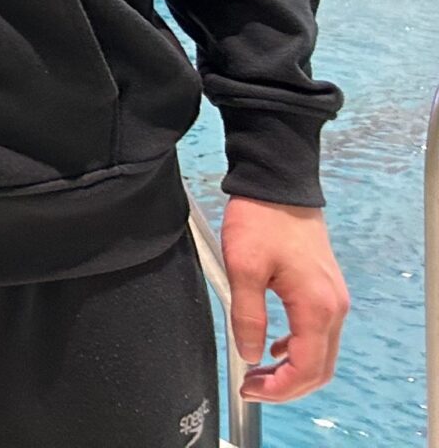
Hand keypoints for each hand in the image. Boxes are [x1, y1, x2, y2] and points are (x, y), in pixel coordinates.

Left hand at [221, 197, 346, 401]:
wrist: (278, 186)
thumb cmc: (261, 220)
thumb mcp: (243, 268)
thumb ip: (248, 316)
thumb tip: (250, 354)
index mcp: (316, 307)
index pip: (306, 369)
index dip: (279, 389)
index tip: (249, 390)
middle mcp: (333, 308)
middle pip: (319, 368)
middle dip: (286, 387)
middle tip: (251, 388)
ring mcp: (332, 299)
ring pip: (320, 353)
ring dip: (292, 370)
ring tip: (257, 373)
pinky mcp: (324, 290)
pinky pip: (317, 333)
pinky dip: (297, 349)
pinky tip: (273, 348)